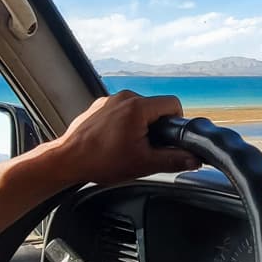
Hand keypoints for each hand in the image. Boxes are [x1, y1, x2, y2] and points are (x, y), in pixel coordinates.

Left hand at [45, 91, 201, 184]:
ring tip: (127, 146)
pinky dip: (122, 124)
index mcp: (138, 106)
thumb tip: (193, 160)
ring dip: (138, 125)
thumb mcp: (143, 164)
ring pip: (137, 109)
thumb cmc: (100, 161)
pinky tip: (114, 142)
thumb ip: (173, 160)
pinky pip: (120, 111)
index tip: (169, 138)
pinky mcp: (98, 106)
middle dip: (155, 127)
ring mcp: (109, 100)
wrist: (67, 160)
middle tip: (146, 147)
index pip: (172, 104)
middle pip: (154, 107)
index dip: (176, 122)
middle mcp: (123, 97)